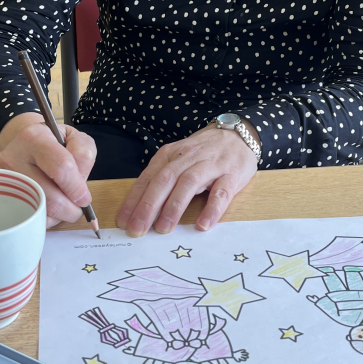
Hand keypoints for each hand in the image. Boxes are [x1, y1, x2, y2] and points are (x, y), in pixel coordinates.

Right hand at [0, 112, 96, 226]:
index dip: (77, 188)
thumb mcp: (75, 139)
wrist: (26, 146)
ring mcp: (6, 179)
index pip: (61, 168)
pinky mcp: (3, 196)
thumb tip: (80, 189)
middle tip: (77, 207)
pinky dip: (45, 218)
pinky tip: (50, 208)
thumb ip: (84, 156)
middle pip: (48, 195)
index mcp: (35, 138)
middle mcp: (15, 157)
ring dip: (58, 215)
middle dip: (70, 208)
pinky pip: (29, 217)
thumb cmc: (55, 143)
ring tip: (64, 205)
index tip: (84, 199)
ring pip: (38, 210)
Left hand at [116, 124, 258, 235]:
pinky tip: (203, 225)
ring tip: (163, 229)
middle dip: (148, 206)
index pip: (148, 178)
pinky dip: (212, 209)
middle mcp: (188, 158)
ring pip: (188, 184)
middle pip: (164, 181)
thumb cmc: (205, 152)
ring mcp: (210, 165)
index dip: (134, 200)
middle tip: (137, 229)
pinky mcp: (232, 174)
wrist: (239, 134)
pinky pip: (221, 193)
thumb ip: (162, 177)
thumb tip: (139, 207)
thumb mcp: (179, 158)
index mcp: (170, 155)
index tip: (123, 221)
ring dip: (174, 207)